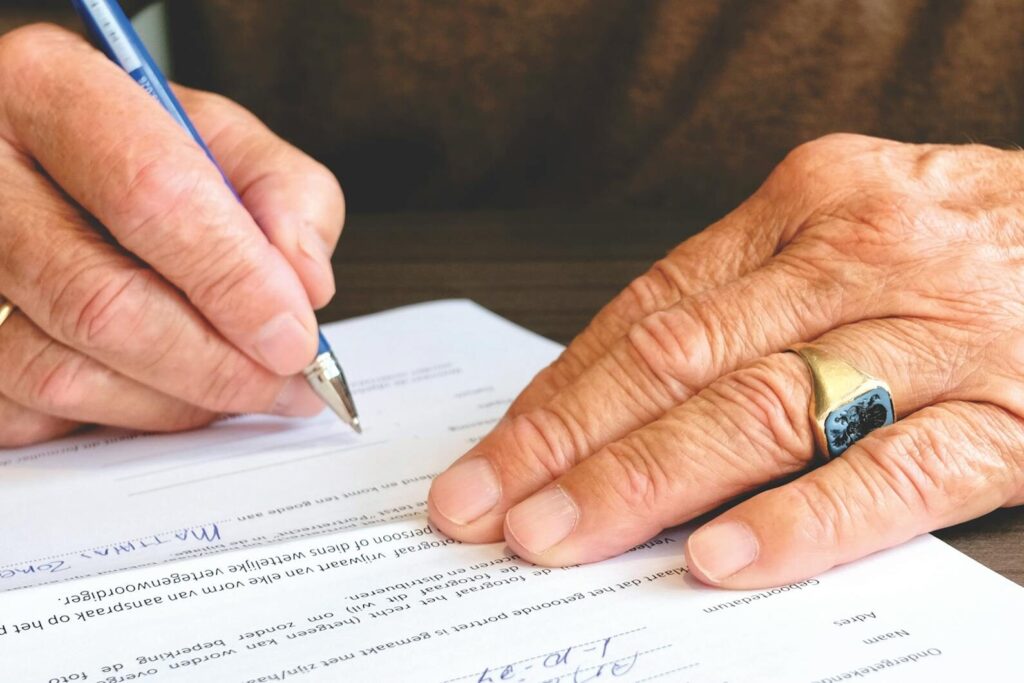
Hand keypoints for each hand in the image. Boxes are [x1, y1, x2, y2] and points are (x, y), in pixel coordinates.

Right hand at [0, 25, 344, 446]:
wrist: (44, 168)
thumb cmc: (137, 151)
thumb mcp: (223, 139)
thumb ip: (286, 196)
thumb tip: (305, 287)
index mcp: (49, 88)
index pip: (150, 193)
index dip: (235, 279)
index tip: (294, 335)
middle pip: (101, 301)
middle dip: (216, 364)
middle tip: (283, 384)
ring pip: (62, 373)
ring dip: (174, 403)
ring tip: (238, 387)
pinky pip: (31, 414)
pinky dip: (117, 417)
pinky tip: (162, 388)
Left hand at [428, 133, 1023, 587]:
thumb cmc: (967, 240)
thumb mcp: (846, 234)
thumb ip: (744, 304)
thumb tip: (615, 404)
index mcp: (806, 205)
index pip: (648, 313)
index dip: (558, 394)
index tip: (492, 459)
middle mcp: (860, 258)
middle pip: (681, 361)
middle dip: (569, 444)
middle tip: (490, 508)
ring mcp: (935, 338)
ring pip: (765, 411)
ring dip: (647, 483)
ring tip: (562, 537)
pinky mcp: (1011, 419)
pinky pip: (895, 475)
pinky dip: (803, 519)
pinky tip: (724, 557)